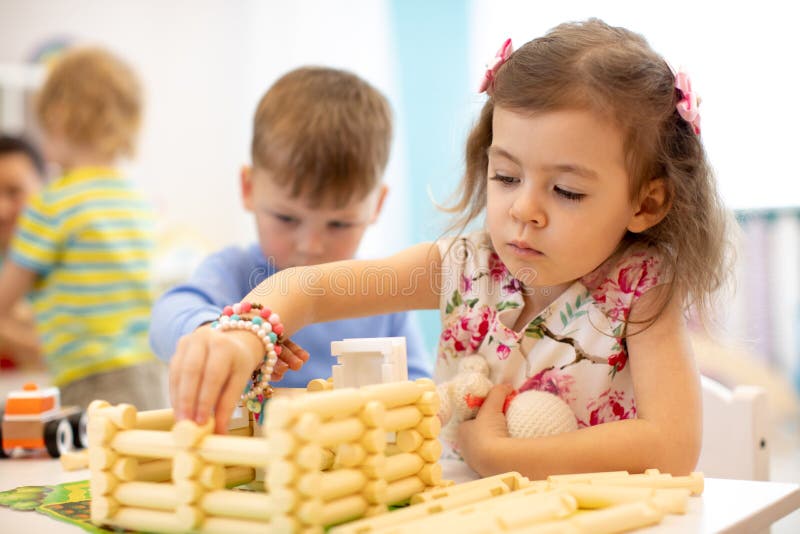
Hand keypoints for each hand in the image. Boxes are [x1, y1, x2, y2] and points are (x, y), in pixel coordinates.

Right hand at [169, 326, 308, 432]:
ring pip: (180, 373)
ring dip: (179, 399)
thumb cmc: (237, 365)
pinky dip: (175, 393)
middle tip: (187, 424)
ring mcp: (190, 340)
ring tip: (181, 420)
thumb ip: (227, 405)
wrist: (232, 340)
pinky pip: (173, 372)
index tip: (202, 423)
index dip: (206, 400)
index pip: (214, 375)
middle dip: (189, 401)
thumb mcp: (239, 380)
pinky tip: (178, 409)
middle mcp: (206, 338)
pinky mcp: (179, 346)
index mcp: (225, 346)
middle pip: (192, 372)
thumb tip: (218, 434)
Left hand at [456, 383, 512, 474]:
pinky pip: (492, 459)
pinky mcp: (486, 472)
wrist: (497, 460)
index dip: (479, 416)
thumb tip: (506, 385)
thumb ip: (497, 393)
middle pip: (476, 435)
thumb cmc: (488, 431)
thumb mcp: (492, 407)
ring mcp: (475, 462)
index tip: (491, 413)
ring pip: (483, 448)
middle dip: (486, 430)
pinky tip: (507, 450)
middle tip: (500, 424)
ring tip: (507, 436)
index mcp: (461, 432)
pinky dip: (498, 454)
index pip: (469, 421)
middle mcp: (464, 448)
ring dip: (493, 443)